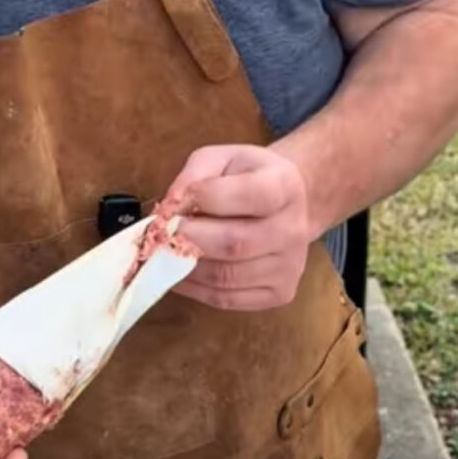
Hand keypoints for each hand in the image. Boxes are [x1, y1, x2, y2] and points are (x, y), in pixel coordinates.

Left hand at [165, 143, 310, 310]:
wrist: (288, 203)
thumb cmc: (247, 177)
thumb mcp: (221, 158)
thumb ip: (193, 176)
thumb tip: (169, 210)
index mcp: (284, 186)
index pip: (247, 195)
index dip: (204, 198)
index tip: (178, 201)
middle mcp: (293, 229)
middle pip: (234, 243)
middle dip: (188, 239)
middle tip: (164, 233)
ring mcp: (290, 267)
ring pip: (226, 277)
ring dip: (186, 267)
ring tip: (168, 252)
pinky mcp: (280, 293)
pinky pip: (226, 299)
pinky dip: (194, 288)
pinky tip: (181, 272)